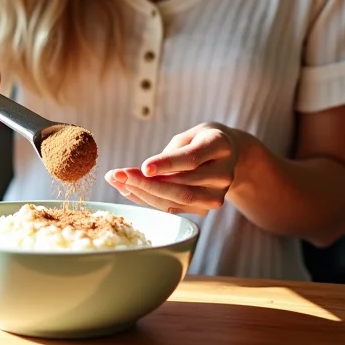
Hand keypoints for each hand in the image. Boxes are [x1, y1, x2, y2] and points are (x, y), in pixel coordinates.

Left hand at [105, 123, 246, 215]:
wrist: (227, 156)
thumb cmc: (201, 141)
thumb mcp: (189, 135)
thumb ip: (171, 153)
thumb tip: (143, 174)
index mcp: (220, 147)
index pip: (192, 159)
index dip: (166, 164)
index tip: (143, 167)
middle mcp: (223, 174)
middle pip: (182, 185)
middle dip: (146, 183)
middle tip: (118, 175)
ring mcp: (216, 196)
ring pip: (175, 200)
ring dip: (142, 193)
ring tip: (116, 182)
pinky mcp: (205, 209)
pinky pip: (172, 207)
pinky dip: (147, 200)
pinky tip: (128, 189)